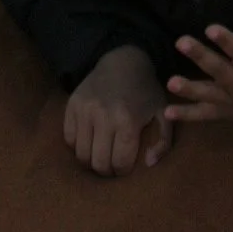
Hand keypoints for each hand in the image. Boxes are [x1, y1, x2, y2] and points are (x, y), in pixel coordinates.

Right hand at [64, 46, 173, 176]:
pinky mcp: (72, 105)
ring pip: (81, 155)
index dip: (123, 170)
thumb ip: (164, 143)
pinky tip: (89, 141)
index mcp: (127, 121)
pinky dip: (78, 145)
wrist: (123, 61)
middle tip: (112, 165)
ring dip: (91, 161)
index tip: (125, 166)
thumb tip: (149, 163)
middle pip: (98, 163)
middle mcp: (103, 116)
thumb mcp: (163, 114)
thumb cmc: (145, 92)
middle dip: (107, 170)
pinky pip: (69, 138)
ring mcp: (85, 110)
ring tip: (100, 154)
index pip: (120, 163)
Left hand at [165, 16, 232, 134]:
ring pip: (209, 94)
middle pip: (220, 71)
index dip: (227, 41)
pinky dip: (187, 115)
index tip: (211, 28)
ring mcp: (232, 102)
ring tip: (170, 82)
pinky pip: (205, 115)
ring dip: (189, 89)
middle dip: (201, 57)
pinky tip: (167, 112)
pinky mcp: (226, 112)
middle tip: (181, 42)